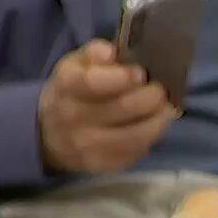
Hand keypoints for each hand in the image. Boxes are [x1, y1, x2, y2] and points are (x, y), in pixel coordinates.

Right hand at [38, 39, 177, 174]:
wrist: (50, 133)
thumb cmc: (74, 91)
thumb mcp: (76, 64)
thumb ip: (95, 52)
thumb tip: (110, 53)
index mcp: (67, 86)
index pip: (95, 83)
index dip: (123, 78)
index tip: (141, 73)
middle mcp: (73, 118)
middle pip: (124, 108)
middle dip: (152, 97)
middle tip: (161, 90)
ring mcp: (86, 145)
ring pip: (136, 135)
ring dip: (159, 120)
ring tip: (167, 109)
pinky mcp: (101, 165)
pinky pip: (136, 152)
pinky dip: (151, 138)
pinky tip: (152, 126)